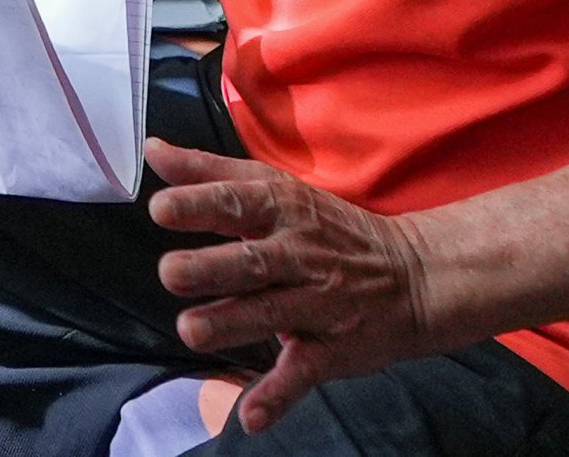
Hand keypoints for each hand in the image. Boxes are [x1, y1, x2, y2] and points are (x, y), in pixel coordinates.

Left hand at [145, 138, 437, 431]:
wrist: (415, 278)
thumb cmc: (328, 229)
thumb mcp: (277, 189)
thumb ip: (210, 173)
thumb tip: (153, 152)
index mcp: (283, 210)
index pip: (239, 201)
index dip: (201, 205)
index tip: (161, 208)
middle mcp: (300, 254)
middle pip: (252, 260)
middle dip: (211, 267)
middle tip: (170, 273)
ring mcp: (317, 303)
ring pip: (271, 313)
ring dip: (231, 323)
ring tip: (190, 330)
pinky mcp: (333, 350)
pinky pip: (303, 372)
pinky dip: (277, 395)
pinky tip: (250, 416)